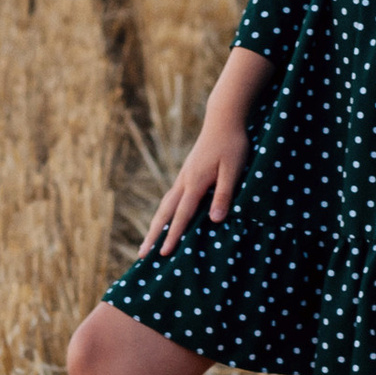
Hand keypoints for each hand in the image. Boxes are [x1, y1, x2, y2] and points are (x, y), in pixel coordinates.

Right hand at [140, 109, 247, 258]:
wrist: (222, 119)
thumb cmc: (232, 144)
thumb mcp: (233, 169)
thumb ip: (224, 194)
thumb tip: (214, 220)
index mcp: (195, 183)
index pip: (182, 215)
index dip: (173, 236)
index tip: (163, 254)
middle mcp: (184, 181)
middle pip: (165, 213)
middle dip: (154, 235)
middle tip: (142, 255)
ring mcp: (183, 176)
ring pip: (165, 205)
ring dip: (156, 225)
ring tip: (147, 242)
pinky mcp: (187, 173)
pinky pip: (171, 198)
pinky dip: (164, 212)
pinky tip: (166, 218)